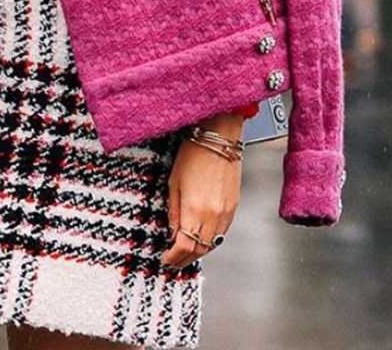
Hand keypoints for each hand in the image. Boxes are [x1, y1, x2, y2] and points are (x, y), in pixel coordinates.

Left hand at [160, 114, 243, 268]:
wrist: (218, 138)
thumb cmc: (192, 154)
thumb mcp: (173, 182)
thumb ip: (173, 212)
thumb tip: (171, 233)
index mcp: (195, 210)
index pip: (184, 247)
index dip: (174, 258)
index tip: (165, 261)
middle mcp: (213, 216)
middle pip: (200, 250)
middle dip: (185, 260)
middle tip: (174, 262)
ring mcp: (226, 212)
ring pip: (212, 244)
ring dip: (199, 252)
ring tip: (185, 254)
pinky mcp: (234, 207)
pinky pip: (222, 233)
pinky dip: (211, 240)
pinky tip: (202, 238)